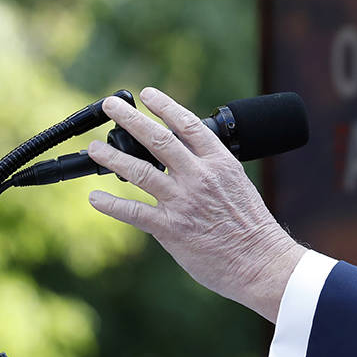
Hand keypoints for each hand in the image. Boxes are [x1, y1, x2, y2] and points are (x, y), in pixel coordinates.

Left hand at [86, 87, 304, 321]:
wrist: (262, 262)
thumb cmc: (253, 227)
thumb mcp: (237, 185)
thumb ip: (211, 169)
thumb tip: (186, 157)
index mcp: (220, 163)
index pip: (188, 124)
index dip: (164, 106)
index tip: (148, 95)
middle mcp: (200, 177)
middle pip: (158, 139)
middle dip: (130, 119)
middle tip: (110, 106)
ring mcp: (184, 202)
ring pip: (139, 171)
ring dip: (112, 157)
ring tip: (94, 149)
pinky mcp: (171, 228)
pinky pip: (134, 212)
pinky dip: (111, 204)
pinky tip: (95, 197)